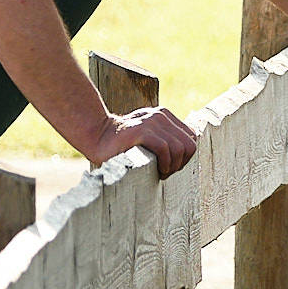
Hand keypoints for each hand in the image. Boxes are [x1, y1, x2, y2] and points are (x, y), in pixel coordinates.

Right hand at [77, 105, 198, 175]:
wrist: (96, 138)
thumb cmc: (122, 145)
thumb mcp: (148, 137)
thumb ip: (165, 140)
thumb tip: (186, 153)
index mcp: (164, 115)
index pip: (191, 137)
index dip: (185, 156)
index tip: (171, 167)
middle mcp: (159, 115)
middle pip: (188, 145)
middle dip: (181, 164)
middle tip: (167, 173)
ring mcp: (150, 122)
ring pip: (179, 148)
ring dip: (173, 166)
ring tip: (161, 173)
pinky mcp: (141, 131)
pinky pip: (165, 149)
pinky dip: (165, 164)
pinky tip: (157, 170)